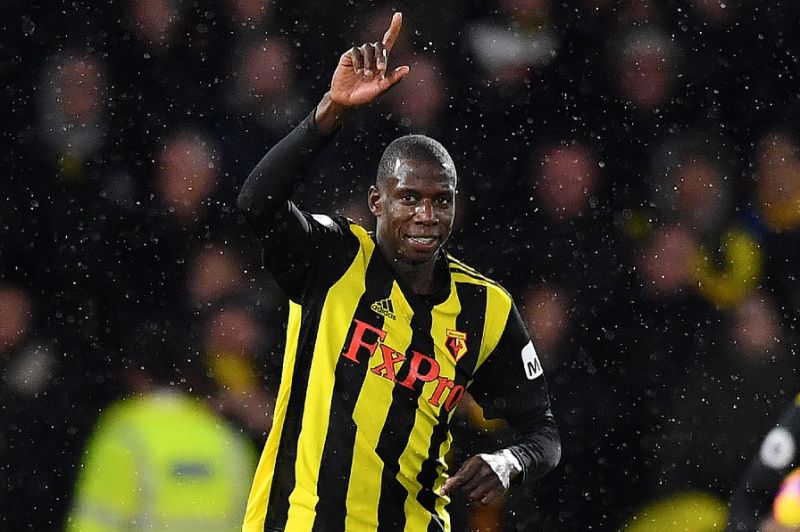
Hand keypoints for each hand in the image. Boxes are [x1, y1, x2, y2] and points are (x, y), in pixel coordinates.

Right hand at [316, 12, 409, 132]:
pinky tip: (357, 72)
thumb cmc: (364, 95)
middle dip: (381, 57)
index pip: (389, 40)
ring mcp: (359, 54)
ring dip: (369, 62)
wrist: (346, 100)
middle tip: (380, 70)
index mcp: (381, 61)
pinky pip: (355, 52)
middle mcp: (371, 55)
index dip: (394, 28)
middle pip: (380, 46)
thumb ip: (393, 79)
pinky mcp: (348, 56)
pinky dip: (358, 62)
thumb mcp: (381, 89)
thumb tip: (407, 68)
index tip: (398, 15)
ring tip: (366, 75)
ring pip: (368, 48)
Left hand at [439, 452, 519, 504]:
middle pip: (466, 488)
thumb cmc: (485, 463)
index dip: (451, 486)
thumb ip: (460, 473)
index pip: (461, 477)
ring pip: (474, 496)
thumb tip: (447, 483)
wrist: (506, 462)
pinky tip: (485, 491)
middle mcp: (486, 470)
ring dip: (473, 494)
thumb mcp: (472, 462)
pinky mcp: (501, 488)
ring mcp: (494, 479)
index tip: (442, 491)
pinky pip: (485, 501)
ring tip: (478, 486)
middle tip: (470, 483)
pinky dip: (482, 499)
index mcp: (477, 461)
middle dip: (464, 488)